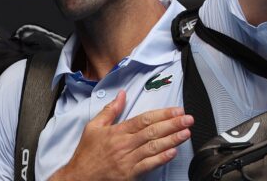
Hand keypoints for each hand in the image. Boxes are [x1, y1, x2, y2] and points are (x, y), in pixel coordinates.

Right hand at [49, 90, 193, 180]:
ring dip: (172, 139)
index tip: (176, 110)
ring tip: (186, 133)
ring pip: (153, 147)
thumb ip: (110, 110)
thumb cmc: (86, 153)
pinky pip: (148, 165)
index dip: (162, 114)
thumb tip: (121, 94)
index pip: (144, 119)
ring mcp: (128, 160)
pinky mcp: (129, 175)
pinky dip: (161, 159)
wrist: (78, 178)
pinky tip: (173, 152)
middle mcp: (124, 144)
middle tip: (188, 119)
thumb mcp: (93, 127)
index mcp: (117, 132)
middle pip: (152, 131)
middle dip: (173, 124)